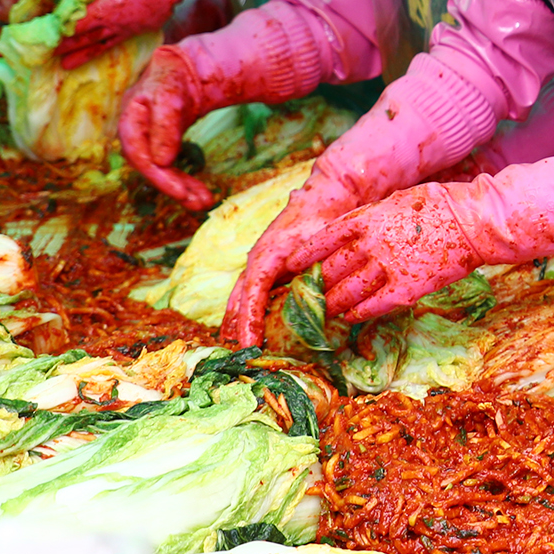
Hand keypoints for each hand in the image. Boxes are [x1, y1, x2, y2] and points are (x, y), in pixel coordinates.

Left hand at [57, 0, 191, 68]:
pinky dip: (107, 45)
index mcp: (105, 10)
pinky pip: (121, 39)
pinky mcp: (145, 27)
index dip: (59, 34)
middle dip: (66, 48)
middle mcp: (117, 24)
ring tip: (68, 65)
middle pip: (87, 39)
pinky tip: (100, 48)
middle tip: (47, 58)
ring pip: (103, 44)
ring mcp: (132, 28)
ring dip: (84, 55)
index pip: (76, 26)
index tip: (44, 39)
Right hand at [117, 48, 215, 208]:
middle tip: (198, 203)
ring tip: (204, 204)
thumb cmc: (172, 79)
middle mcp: (136, 135)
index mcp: (131, 120)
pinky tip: (199, 195)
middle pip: (151, 167)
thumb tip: (161, 161)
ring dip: (182, 189)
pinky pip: (170, 169)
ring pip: (162, 171)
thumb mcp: (170, 95)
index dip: (158, 175)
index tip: (180, 191)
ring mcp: (147, 142)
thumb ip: (165, 124)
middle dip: (174, 187)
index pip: (140, 154)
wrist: (180, 71)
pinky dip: (185, 182)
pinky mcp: (161, 147)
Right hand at [222, 154, 396, 346]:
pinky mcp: (265, 266)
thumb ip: (314, 273)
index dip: (250, 321)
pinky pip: (249, 292)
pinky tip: (242, 327)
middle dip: (237, 326)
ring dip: (236, 320)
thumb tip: (315, 304)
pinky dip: (244, 310)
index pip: (253, 295)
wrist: (322, 199)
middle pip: (241, 299)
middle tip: (236, 354)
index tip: (250, 344)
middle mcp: (256, 261)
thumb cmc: (321, 222)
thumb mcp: (319, 248)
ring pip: (241, 296)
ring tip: (231, 345)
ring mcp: (258, 263)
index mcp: (266, 257)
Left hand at [310, 184, 485, 322]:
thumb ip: (370, 218)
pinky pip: (370, 306)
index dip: (305, 255)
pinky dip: (356, 313)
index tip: (292, 265)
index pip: (324, 240)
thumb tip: (351, 231)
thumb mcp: (396, 201)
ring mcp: (387, 268)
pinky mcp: (405, 290)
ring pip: (346, 292)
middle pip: (331, 269)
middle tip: (307, 294)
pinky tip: (350, 317)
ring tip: (326, 310)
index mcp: (367, 219)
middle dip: (316, 284)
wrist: (473, 221)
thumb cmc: (439, 205)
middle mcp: (371, 245)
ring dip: (333, 303)